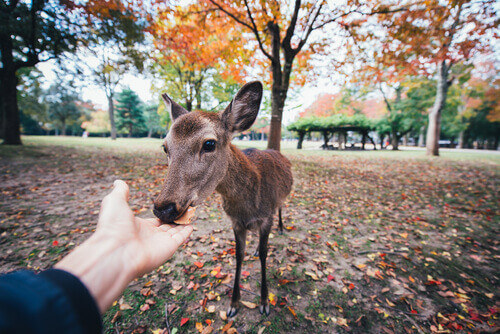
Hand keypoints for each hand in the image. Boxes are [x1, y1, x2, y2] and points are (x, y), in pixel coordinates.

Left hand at [56, 180, 192, 312]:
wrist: (116, 251)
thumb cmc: (113, 226)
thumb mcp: (115, 202)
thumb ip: (120, 191)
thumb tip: (118, 181)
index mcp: (138, 227)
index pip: (154, 220)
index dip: (162, 213)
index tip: (170, 205)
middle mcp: (150, 236)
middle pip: (166, 226)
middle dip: (174, 218)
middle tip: (184, 208)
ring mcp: (160, 242)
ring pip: (175, 231)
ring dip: (182, 222)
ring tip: (191, 213)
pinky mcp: (169, 247)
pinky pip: (180, 238)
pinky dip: (186, 232)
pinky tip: (191, 224)